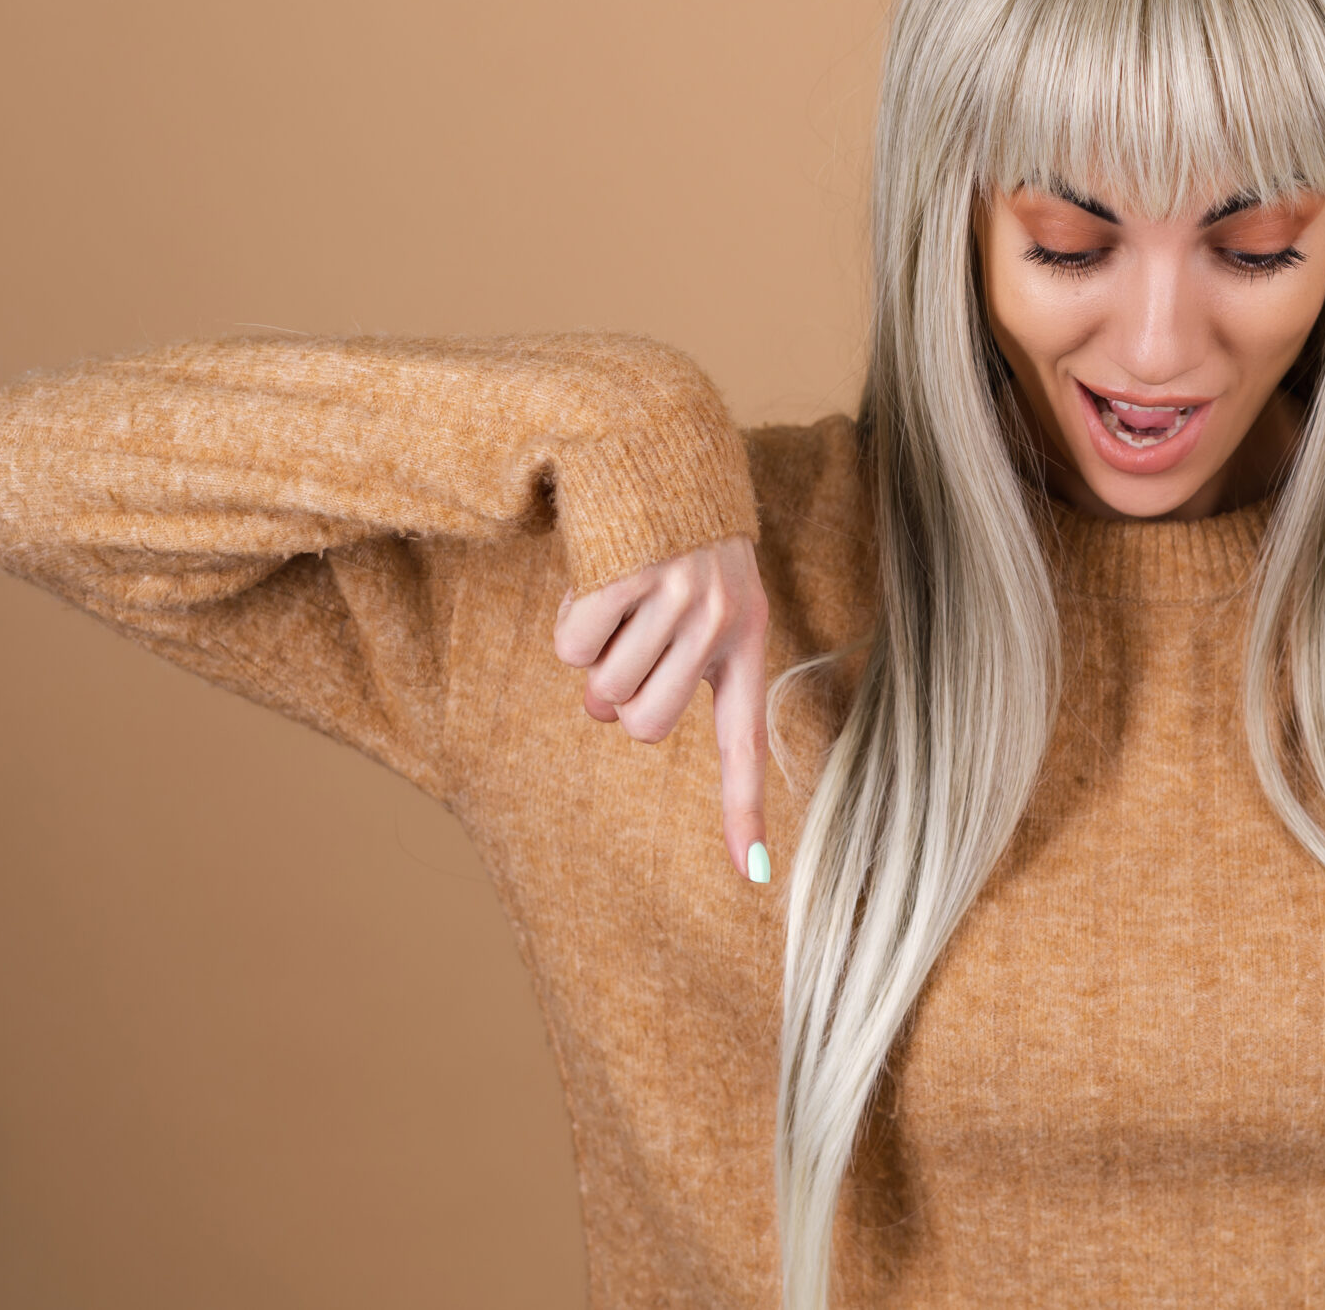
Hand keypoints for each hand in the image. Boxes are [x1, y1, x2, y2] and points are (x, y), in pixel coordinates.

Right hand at [552, 534, 772, 881]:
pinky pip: (573, 647)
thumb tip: (615, 719)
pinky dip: (570, 622)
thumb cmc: (675, 540)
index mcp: (749, 639)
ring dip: (592, 654)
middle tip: (624, 651)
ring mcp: (678, 596)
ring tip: (618, 599)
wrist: (659, 448)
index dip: (744, 810)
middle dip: (617, 701)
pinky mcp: (632, 571)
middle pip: (644, 726)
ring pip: (603, 688)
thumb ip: (675, 665)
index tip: (754, 877)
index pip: (746, 742)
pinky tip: (596, 578)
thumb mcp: (703, 599)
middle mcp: (722, 622)